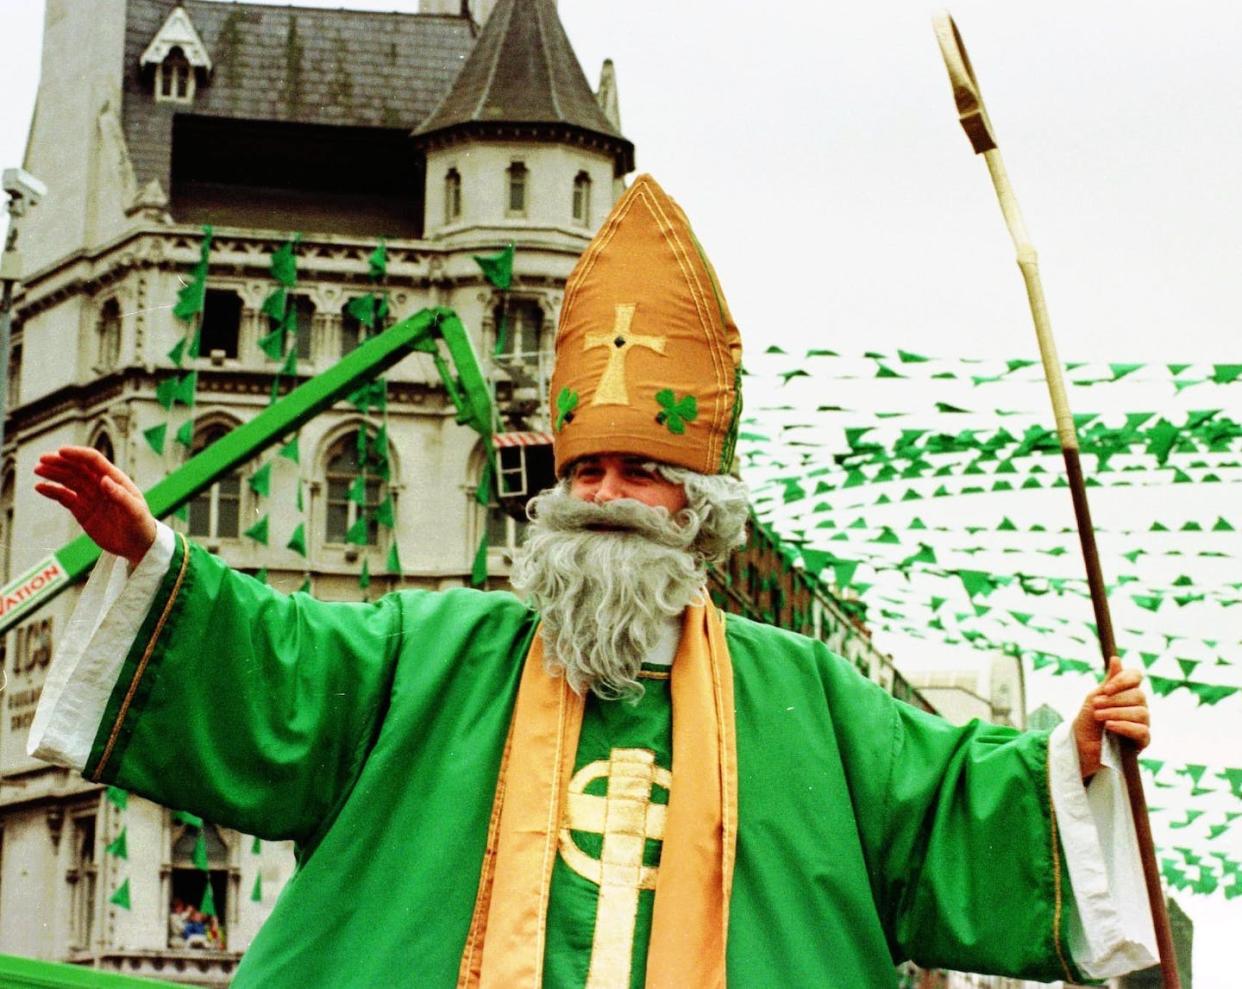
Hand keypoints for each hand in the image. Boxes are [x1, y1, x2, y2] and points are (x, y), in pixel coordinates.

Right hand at [34, 446, 156, 568]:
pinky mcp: (82, 510)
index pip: (94, 461)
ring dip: (53, 474)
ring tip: (38, 470)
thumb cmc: (141, 527)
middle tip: (42, 459)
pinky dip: (52, 491)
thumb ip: (121, 496)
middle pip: (78, 468)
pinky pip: (64, 497)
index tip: (61, 451)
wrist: (137, 547)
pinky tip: (40, 487)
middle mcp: (101, 485)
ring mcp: (90, 497)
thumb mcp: (135, 512)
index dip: (78, 454)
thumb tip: (105, 480)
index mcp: (116, 480)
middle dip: (60, 462)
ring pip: (69, 480)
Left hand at [1073, 656, 1149, 779]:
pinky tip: (1109, 726)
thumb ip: (1108, 681)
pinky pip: (1142, 731)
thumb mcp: (1095, 698)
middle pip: (1139, 695)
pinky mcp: (1142, 741)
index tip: (1106, 688)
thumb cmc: (1088, 721)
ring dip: (1116, 713)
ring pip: (1141, 713)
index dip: (1124, 680)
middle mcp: (1138, 706)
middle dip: (1115, 699)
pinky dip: (1124, 726)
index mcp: (1127, 692)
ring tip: (1098, 716)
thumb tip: (1116, 658)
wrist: (1081, 747)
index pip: (1136, 677)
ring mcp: (1142, 723)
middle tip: (1095, 705)